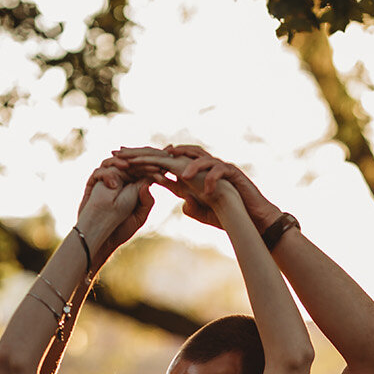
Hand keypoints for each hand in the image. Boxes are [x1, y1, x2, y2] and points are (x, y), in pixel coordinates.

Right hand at [77, 156, 154, 268]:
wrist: (103, 241)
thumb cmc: (122, 229)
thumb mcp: (139, 216)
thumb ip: (146, 201)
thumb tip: (147, 183)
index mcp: (134, 184)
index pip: (145, 166)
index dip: (156, 158)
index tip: (170, 150)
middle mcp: (121, 178)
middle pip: (131, 159)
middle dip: (141, 155)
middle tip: (148, 155)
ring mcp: (107, 180)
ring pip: (114, 161)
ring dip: (121, 161)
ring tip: (128, 167)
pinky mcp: (93, 184)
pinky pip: (99, 172)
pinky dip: (106, 174)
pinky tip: (114, 184)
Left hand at [113, 144, 279, 230]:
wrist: (253, 220)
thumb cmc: (229, 216)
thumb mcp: (203, 212)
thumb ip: (191, 205)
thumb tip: (182, 203)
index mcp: (191, 174)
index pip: (163, 163)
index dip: (142, 160)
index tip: (119, 159)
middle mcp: (202, 167)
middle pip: (173, 153)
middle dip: (148, 152)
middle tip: (125, 152)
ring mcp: (218, 168)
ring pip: (198, 157)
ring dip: (182, 162)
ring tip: (168, 167)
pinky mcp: (233, 175)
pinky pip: (219, 170)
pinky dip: (209, 177)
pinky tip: (200, 186)